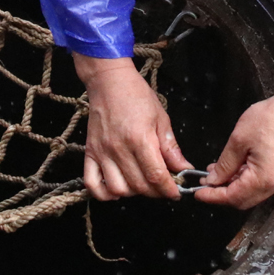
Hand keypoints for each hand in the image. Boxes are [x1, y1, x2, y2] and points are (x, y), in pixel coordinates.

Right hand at [73, 54, 191, 199]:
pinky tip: (116, 188)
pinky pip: (92, 183)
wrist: (108, 81)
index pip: (156, 176)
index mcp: (140, 138)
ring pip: (117, 189)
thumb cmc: (136, 95)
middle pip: (139, 185)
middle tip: (162, 186)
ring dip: (132, 192)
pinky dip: (104, 193)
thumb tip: (184, 168)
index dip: (169, 189)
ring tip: (140, 183)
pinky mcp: (89, 152)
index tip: (175, 192)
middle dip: (155, 192)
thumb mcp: (160, 118)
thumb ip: (171, 147)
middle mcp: (119, 148)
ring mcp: (102, 152)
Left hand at [193, 79, 273, 209]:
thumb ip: (225, 164)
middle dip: (222, 194)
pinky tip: (234, 167)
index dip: (213, 197)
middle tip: (205, 185)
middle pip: (243, 200)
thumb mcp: (239, 140)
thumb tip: (214, 179)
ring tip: (216, 172)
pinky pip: (261, 183)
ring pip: (251, 192)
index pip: (233, 197)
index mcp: (264, 178)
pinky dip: (244, 179)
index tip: (199, 193)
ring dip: (233, 185)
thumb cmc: (273, 118)